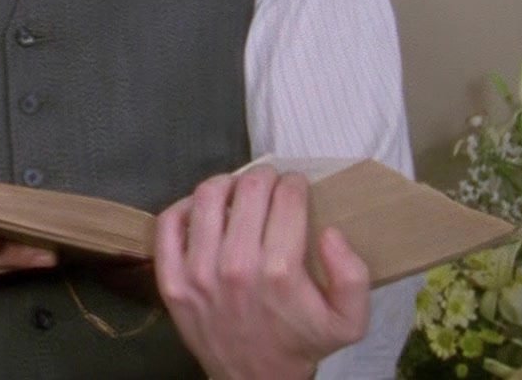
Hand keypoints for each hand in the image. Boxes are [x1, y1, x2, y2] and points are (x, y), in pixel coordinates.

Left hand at [154, 168, 369, 379]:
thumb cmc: (301, 343)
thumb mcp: (349, 321)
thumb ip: (352, 275)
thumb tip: (331, 231)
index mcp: (281, 272)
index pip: (286, 200)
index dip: (294, 184)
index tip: (295, 185)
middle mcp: (236, 267)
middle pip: (249, 192)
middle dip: (264, 177)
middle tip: (269, 180)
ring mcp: (198, 272)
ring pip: (207, 198)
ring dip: (226, 183)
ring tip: (237, 188)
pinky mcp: (171, 280)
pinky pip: (168, 224)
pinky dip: (184, 206)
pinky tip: (202, 209)